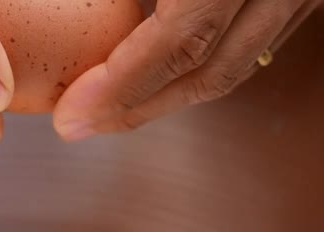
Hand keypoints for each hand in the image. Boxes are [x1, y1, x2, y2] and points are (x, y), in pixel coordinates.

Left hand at [53, 0, 320, 140]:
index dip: (121, 87)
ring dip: (170, 97)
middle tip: (85, 125)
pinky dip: (199, 67)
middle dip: (139, 110)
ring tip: (115, 109)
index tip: (73, 115)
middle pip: (208, 75)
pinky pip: (250, 44)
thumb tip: (73, 15)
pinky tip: (161, 71)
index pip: (177, 44)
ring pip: (232, 67)